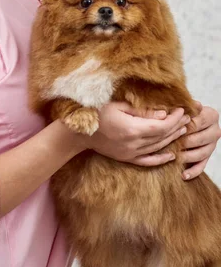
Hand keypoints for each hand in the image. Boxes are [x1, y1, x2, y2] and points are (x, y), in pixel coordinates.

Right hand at [75, 100, 189, 165]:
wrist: (79, 132)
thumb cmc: (96, 112)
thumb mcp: (118, 105)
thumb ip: (141, 111)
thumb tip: (162, 114)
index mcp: (132, 128)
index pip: (161, 126)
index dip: (174, 119)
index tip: (181, 110)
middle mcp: (133, 144)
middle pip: (162, 137)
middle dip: (176, 127)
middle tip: (187, 117)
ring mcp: (130, 153)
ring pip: (157, 148)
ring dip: (172, 139)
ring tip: (182, 129)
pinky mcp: (126, 158)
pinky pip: (147, 161)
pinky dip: (160, 159)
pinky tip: (171, 155)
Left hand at [179, 100, 220, 179]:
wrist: (191, 119)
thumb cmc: (184, 110)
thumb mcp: (185, 105)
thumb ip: (187, 105)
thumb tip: (194, 104)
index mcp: (212, 115)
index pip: (198, 122)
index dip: (184, 126)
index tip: (171, 128)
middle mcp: (215, 130)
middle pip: (199, 139)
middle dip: (183, 142)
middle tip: (169, 144)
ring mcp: (212, 145)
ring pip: (200, 154)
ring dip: (186, 156)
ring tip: (173, 158)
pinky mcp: (208, 156)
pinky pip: (201, 166)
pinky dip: (193, 172)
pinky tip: (183, 175)